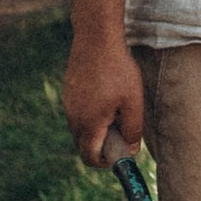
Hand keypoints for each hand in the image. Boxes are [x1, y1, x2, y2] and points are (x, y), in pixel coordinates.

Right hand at [63, 22, 144, 166]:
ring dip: (96, 129)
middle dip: (102, 146)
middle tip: (121, 131)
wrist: (96, 38)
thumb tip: (131, 150)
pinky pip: (78, 114)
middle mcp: (73, 118)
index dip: (106, 162)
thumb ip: (132, 130)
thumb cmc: (118, 70)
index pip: (91, 158)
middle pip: (84, 146)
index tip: (121, 153)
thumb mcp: (133, 102)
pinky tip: (106, 96)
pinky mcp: (68, 93)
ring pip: (81, 129)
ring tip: (115, 109)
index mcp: (88, 124)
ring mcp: (68, 105)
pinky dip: (91, 114)